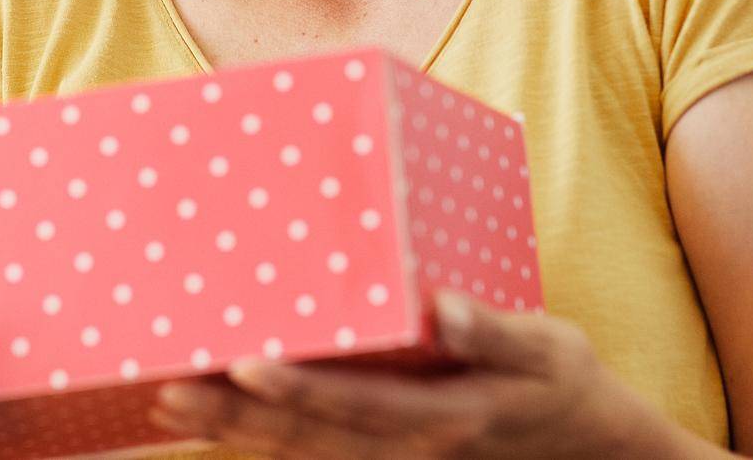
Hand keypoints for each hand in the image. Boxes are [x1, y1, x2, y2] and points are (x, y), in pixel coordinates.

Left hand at [149, 290, 654, 458]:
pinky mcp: (385, 452)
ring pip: (301, 452)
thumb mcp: (548, 350)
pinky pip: (313, 452)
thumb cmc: (562, 383)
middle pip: (309, 439)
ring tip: (166, 409)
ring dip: (232, 435)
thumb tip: (444, 307)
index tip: (244, 366)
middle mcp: (409, 446)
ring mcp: (393, 458)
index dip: (301, 392)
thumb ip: (494, 331)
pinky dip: (260, 441)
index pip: (359, 406)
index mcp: (446, 415)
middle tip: (169, 391)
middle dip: (236, 419)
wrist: (586, 444)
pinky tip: (214, 424)